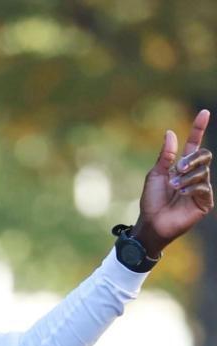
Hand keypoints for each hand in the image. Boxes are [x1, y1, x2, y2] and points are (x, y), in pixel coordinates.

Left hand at [133, 109, 213, 255]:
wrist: (151, 222)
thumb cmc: (151, 200)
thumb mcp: (156, 175)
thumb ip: (166, 156)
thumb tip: (171, 132)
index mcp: (181, 166)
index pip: (195, 143)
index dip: (199, 128)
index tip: (204, 112)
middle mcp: (193, 174)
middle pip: (204, 155)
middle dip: (192, 159)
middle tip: (177, 168)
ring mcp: (201, 187)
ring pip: (203, 170)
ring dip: (186, 177)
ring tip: (174, 187)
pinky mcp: (205, 201)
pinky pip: (204, 186)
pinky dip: (192, 187)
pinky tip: (182, 192)